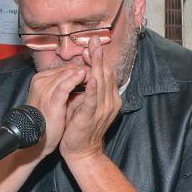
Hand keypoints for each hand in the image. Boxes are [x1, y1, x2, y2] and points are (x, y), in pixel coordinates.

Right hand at [26, 63, 87, 155]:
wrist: (37, 140)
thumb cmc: (49, 122)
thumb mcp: (60, 101)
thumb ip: (70, 90)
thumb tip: (88, 81)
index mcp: (43, 79)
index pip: (66, 68)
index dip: (82, 68)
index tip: (96, 69)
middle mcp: (42, 81)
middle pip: (67, 68)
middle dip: (85, 66)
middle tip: (99, 66)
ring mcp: (45, 89)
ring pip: (66, 73)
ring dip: (83, 70)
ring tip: (96, 68)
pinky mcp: (51, 100)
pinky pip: (64, 86)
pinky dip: (75, 80)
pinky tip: (86, 76)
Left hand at [60, 38, 121, 163]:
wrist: (82, 151)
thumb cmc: (81, 128)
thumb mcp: (86, 104)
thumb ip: (87, 90)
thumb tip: (83, 72)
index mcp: (110, 98)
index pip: (107, 73)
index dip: (100, 58)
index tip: (93, 44)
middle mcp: (110, 102)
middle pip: (106, 74)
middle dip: (99, 56)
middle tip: (94, 39)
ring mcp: (102, 110)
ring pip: (101, 83)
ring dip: (97, 66)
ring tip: (93, 51)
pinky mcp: (91, 117)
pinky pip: (93, 100)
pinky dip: (93, 88)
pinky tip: (92, 78)